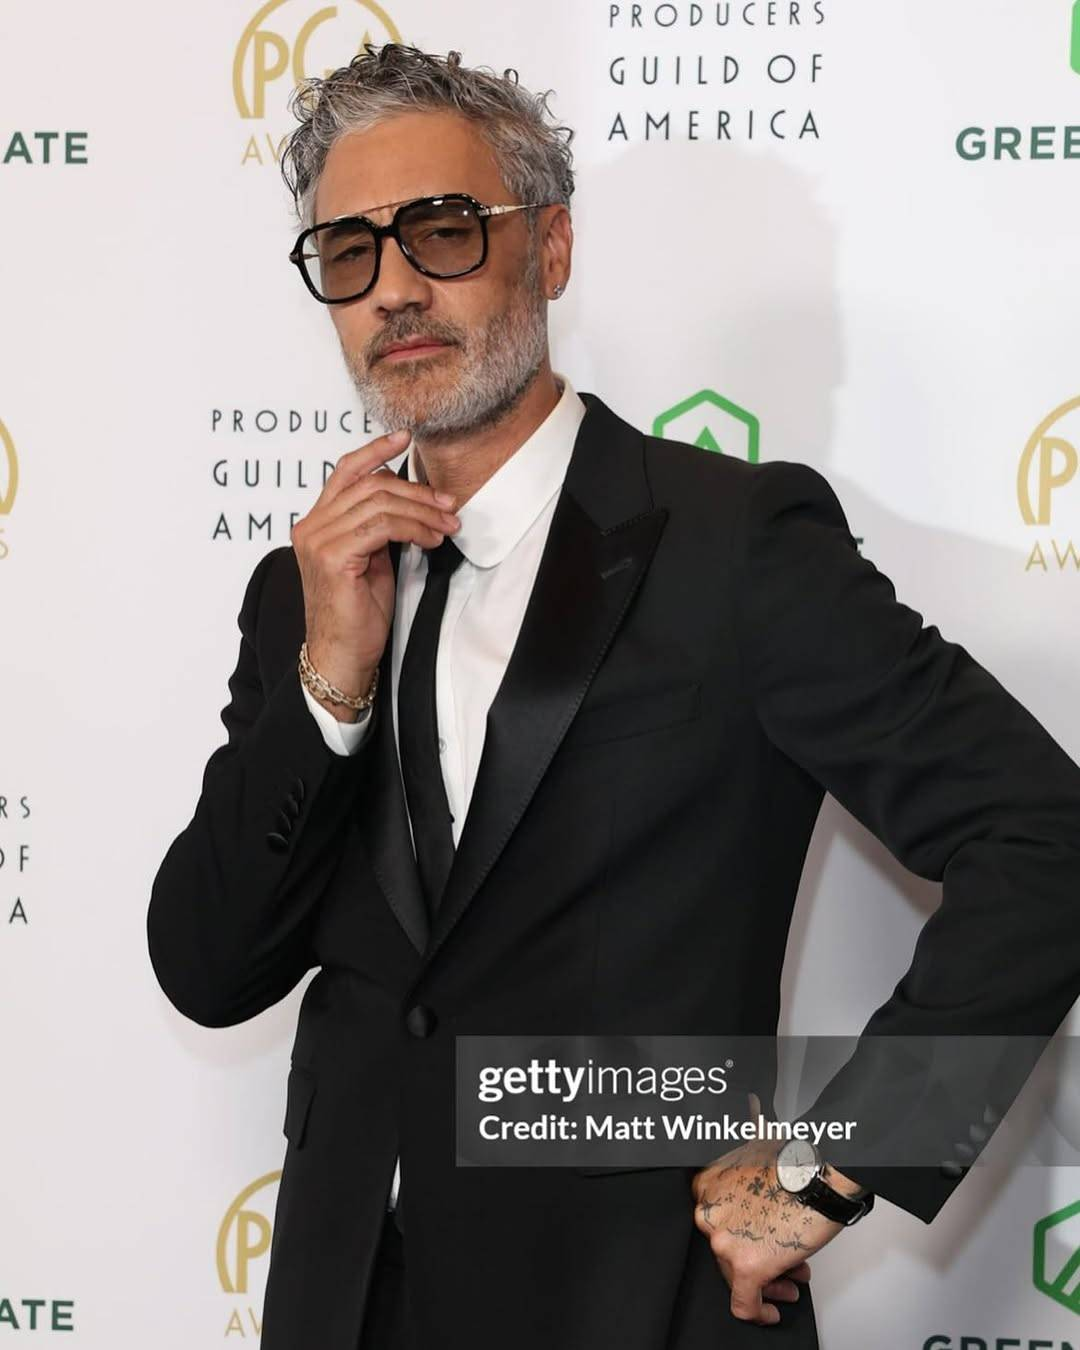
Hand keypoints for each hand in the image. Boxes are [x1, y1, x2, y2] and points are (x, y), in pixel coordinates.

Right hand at [290, 429, 460, 714]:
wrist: (342, 655)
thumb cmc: (358, 614)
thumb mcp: (372, 560)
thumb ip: (379, 528)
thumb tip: (412, 501)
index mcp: (317, 523)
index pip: (345, 471)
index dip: (376, 451)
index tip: (406, 438)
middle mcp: (311, 526)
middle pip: (371, 485)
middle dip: (417, 491)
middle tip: (449, 505)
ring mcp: (318, 540)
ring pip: (379, 503)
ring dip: (422, 511)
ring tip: (448, 525)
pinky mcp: (332, 557)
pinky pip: (382, 526)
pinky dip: (413, 528)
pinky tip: (432, 540)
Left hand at [690, 1093, 847, 1326]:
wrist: (819, 1177)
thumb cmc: (795, 1169)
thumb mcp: (754, 1170)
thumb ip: (742, 1196)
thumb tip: (754, 1221)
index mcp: (708, 1186)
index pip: (718, 1225)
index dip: (742, 1238)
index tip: (758, 1246)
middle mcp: (709, 1212)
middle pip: (726, 1250)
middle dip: (758, 1261)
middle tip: (780, 1271)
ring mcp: (723, 1240)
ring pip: (735, 1276)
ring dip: (765, 1282)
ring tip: (788, 1284)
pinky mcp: (745, 1266)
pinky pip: (744, 1303)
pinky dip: (758, 1312)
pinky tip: (770, 1312)